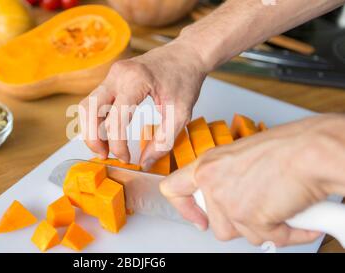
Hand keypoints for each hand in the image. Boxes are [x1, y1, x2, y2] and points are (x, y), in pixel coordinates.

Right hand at [79, 39, 207, 169]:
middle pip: (89, 109)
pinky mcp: (111, 78)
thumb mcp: (181, 113)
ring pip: (87, 105)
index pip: (116, 119)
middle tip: (104, 156)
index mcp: (136, 80)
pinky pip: (95, 101)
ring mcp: (112, 74)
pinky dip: (96, 120)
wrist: (186, 54)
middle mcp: (118, 74)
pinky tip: (107, 134)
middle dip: (92, 137)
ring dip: (90, 129)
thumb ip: (163, 140)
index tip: (127, 159)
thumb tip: (145, 162)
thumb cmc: (185, 79)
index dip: (118, 145)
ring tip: (103, 148)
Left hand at [160, 114, 344, 246]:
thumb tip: (231, 197)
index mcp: (208, 165)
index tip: (198, 219)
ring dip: (265, 227)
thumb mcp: (242, 157)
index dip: (184, 208)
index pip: (173, 189)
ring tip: (282, 205)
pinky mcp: (250, 218)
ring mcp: (229, 202)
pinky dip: (288, 232)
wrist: (312, 151)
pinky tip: (297, 216)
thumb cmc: (287, 148)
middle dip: (241, 222)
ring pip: (241, 234)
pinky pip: (269, 239)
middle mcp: (213, 183)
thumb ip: (228, 178)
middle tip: (261, 207)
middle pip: (217, 223)